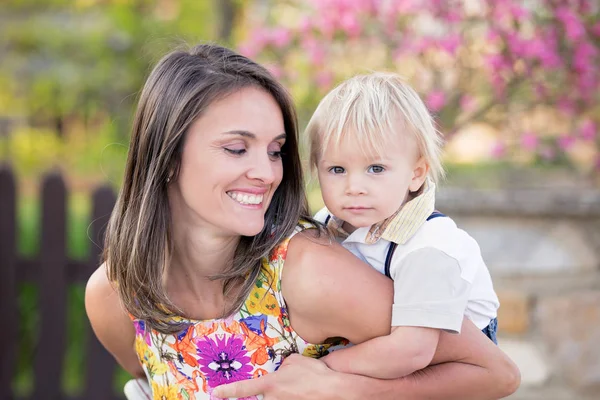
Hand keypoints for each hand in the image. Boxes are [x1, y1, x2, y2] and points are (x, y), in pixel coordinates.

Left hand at [212, 354, 341, 399]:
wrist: (334, 389)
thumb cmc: (315, 373)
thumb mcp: (294, 361)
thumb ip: (281, 366)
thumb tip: (280, 371)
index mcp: (270, 384)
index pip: (243, 389)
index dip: (228, 391)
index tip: (216, 394)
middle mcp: (273, 399)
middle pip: (264, 397)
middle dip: (275, 390)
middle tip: (292, 385)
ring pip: (277, 399)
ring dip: (287, 393)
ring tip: (302, 388)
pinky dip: (294, 396)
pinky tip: (303, 394)